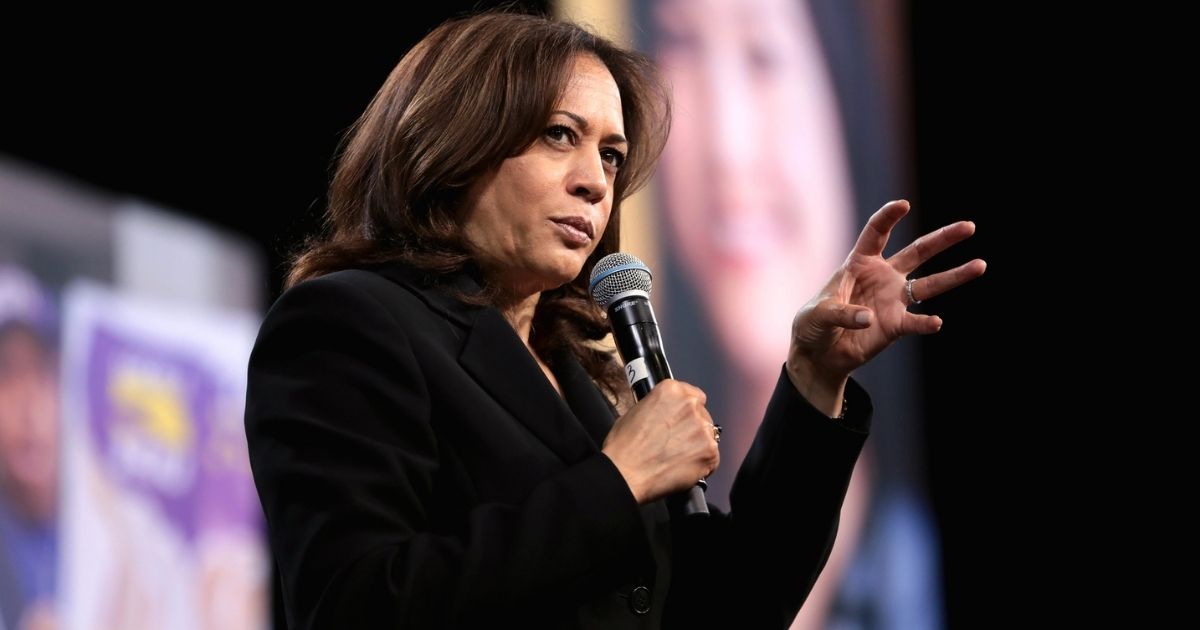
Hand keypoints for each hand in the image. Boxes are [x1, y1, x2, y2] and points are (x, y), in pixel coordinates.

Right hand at [601, 379, 718, 503]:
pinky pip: (712, 458)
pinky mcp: (710, 452)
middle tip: (676, 442)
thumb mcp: (635, 411)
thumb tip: (665, 414)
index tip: (683, 420)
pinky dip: (702, 464)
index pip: (694, 395)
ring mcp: (703, 429)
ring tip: (677, 458)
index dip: (687, 410)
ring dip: (697, 445)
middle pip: (702, 415)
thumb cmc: (624, 447)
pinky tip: (683, 468)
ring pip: (708, 436)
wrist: (626, 474)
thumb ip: (658, 407)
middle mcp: (690, 406)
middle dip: (692, 428)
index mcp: (672, 390)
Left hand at [787, 200, 985, 414]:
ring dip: (954, 276)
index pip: (876, 233)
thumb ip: (840, 312)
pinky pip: (916, 321)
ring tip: (980, 264)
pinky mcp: (896, 325)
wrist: (819, 355)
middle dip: (943, 239)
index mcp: (860, 263)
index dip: (889, 218)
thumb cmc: (813, 325)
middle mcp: (883, 276)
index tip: (903, 205)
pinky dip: (925, 323)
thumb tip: (868, 317)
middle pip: (918, 252)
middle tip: (969, 226)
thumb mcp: (817, 314)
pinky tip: (936, 322)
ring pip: (930, 284)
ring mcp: (893, 300)